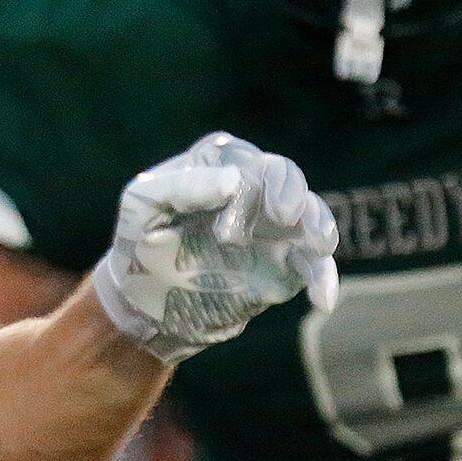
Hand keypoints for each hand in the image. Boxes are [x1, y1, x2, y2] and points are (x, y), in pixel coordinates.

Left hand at [92, 132, 338, 363]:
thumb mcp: (144, 205)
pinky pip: (314, 263)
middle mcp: (250, 188)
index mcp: (216, 164)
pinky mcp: (284, 263)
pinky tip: (322, 299)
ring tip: (316, 244)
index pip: (242, 160)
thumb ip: (183, 186)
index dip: (242, 186)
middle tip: (279, 215)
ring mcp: (271, 226)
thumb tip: (233, 180)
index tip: (224, 231)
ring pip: (311, 212)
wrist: (143, 301)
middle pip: (285, 176)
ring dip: (318, 224)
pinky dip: (323, 277)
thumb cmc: (138, 240)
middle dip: (288, 192)